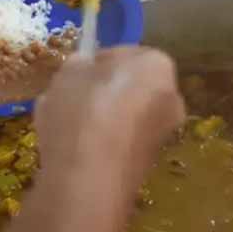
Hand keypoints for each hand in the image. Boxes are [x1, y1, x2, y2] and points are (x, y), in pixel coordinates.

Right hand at [0, 47, 184, 231]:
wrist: (88, 178)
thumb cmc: (81, 110)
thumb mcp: (68, 72)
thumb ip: (79, 64)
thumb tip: (84, 68)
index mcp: (158, 65)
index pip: (123, 53)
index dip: (94, 61)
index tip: (73, 73)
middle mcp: (171, 97)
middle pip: (127, 86)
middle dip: (99, 90)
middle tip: (67, 96)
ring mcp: (162, 133)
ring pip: (122, 115)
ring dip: (97, 116)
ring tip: (61, 124)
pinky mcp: (146, 163)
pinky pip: (118, 141)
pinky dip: (99, 140)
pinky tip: (70, 148)